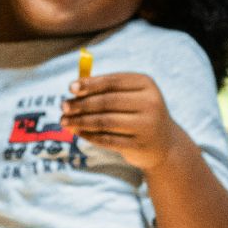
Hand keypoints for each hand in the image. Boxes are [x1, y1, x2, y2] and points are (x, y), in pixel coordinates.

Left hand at [59, 72, 188, 170]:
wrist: (164, 144)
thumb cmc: (138, 113)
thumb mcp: (129, 96)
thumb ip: (105, 90)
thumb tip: (74, 89)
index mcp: (146, 84)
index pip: (113, 82)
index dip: (90, 84)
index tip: (70, 88)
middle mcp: (150, 103)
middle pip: (107, 102)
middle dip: (81, 105)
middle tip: (63, 107)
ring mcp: (146, 126)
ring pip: (104, 122)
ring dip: (80, 121)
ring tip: (65, 121)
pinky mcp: (139, 145)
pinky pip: (107, 140)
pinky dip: (89, 135)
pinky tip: (78, 132)